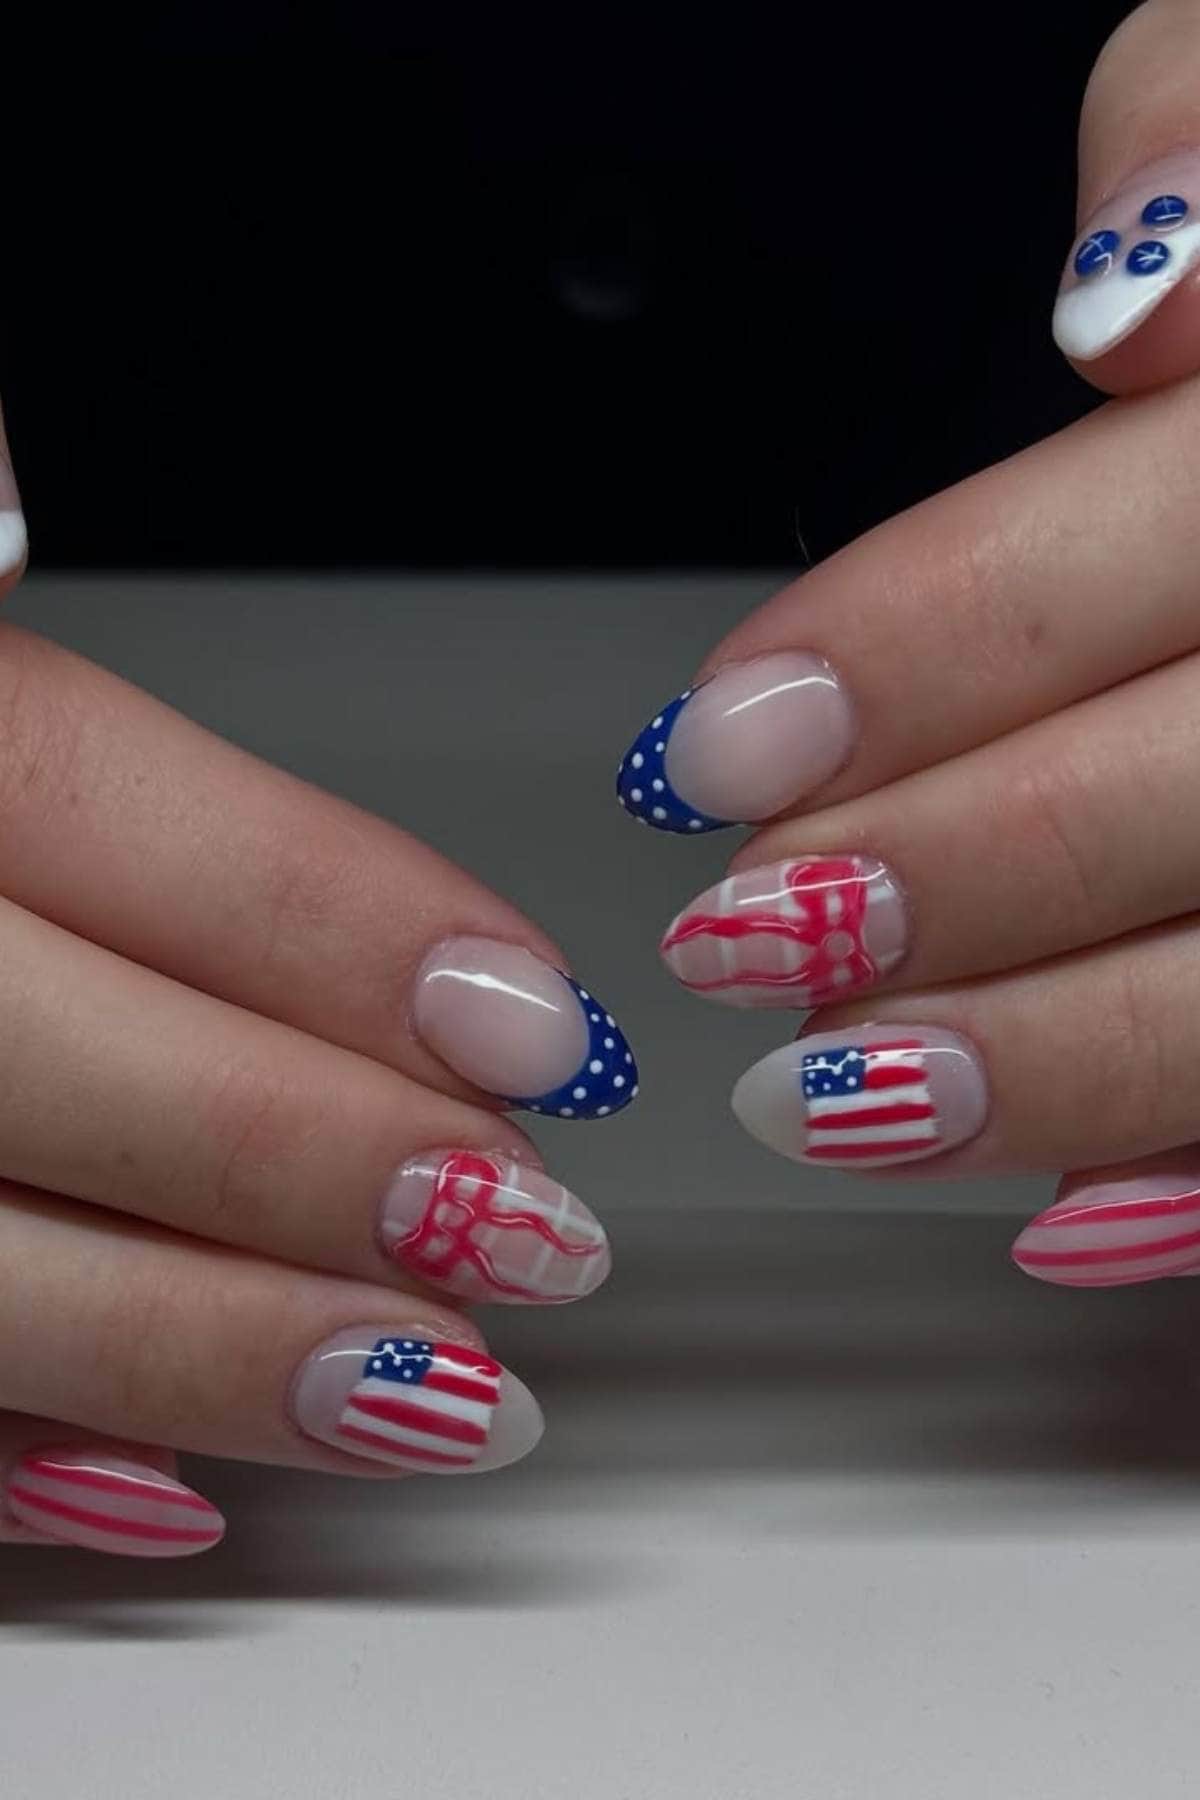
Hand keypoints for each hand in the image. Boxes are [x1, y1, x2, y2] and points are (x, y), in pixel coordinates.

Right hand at [0, 409, 634, 1557]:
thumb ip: (1, 691)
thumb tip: (5, 521)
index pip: (69, 796)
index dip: (320, 919)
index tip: (524, 1018)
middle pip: (30, 1055)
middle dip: (300, 1157)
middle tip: (529, 1227)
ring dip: (203, 1347)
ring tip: (438, 1391)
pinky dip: (14, 1460)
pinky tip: (174, 1492)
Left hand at [617, 0, 1199, 1290]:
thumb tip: (1134, 270)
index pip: (1145, 553)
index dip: (921, 656)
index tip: (723, 746)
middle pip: (1191, 800)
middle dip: (949, 883)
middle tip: (744, 937)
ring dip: (1040, 1067)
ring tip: (840, 1097)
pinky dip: (1188, 1182)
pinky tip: (1057, 1222)